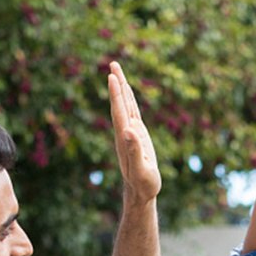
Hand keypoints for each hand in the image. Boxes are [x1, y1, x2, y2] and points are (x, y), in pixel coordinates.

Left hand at [108, 61, 161, 201]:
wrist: (141, 192)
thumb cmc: (143, 184)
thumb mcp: (141, 170)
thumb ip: (134, 151)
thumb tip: (128, 131)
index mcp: (125, 138)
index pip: (119, 112)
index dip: (116, 95)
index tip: (112, 77)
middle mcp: (125, 132)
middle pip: (120, 104)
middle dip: (116, 84)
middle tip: (113, 64)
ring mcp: (130, 132)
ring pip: (125, 105)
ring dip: (121, 88)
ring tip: (117, 70)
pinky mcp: (137, 135)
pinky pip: (132, 112)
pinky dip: (129, 99)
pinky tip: (127, 92)